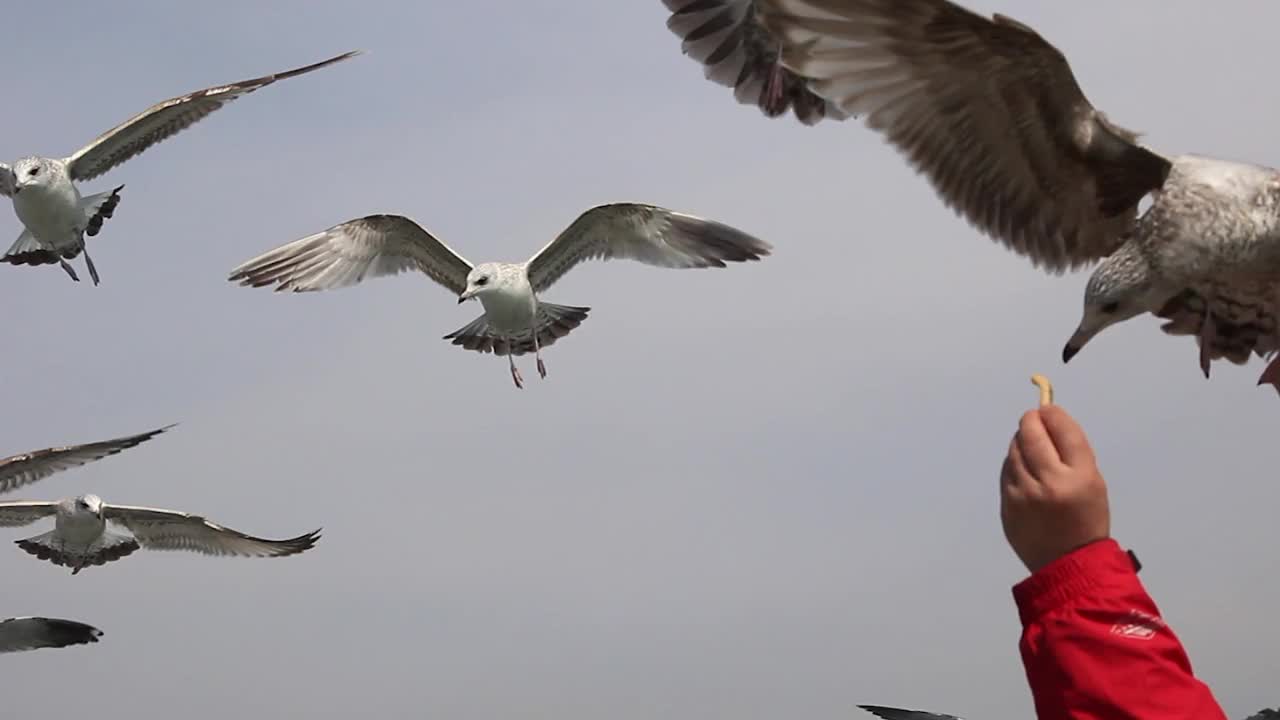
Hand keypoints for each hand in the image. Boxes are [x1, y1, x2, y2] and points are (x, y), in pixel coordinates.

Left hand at [1000, 405, 1109, 572]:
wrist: (1068, 562)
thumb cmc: (1086, 518)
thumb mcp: (1094, 483)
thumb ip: (1072, 452)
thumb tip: (1048, 419)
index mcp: (1080, 477)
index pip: (1063, 430)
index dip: (1053, 414)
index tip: (1048, 410)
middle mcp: (1049, 483)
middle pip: (1031, 435)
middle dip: (1031, 421)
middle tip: (1033, 420)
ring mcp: (1023, 495)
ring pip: (1014, 451)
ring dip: (1020, 441)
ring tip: (1029, 444)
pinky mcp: (1007, 505)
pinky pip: (1006, 472)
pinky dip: (1013, 463)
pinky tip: (1022, 467)